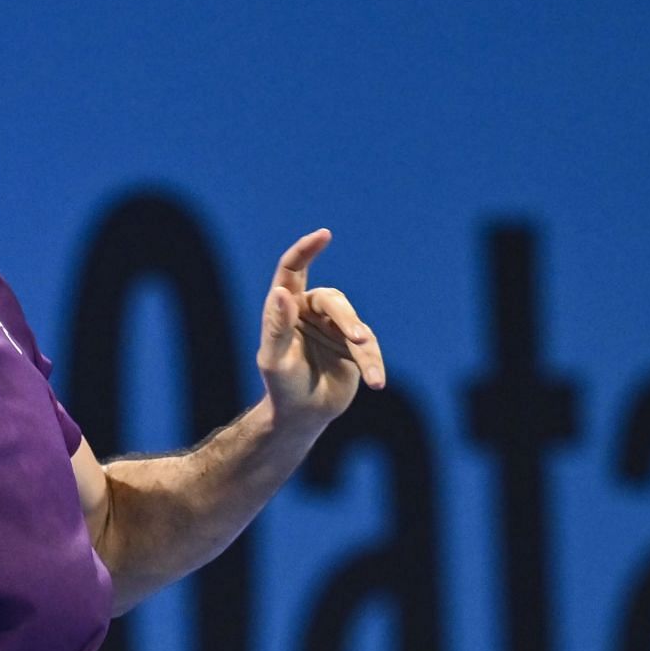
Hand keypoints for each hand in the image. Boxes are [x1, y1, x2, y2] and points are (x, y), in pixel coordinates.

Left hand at [256, 228, 384, 426]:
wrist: (302, 416)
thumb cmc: (281, 387)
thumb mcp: (274, 360)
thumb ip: (277, 327)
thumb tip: (281, 293)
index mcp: (286, 307)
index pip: (292, 270)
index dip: (306, 250)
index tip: (324, 235)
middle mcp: (311, 311)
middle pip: (333, 300)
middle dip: (346, 319)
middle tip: (358, 339)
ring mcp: (334, 327)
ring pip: (355, 324)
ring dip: (364, 347)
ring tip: (369, 375)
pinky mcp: (354, 346)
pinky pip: (369, 348)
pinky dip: (373, 365)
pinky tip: (375, 382)